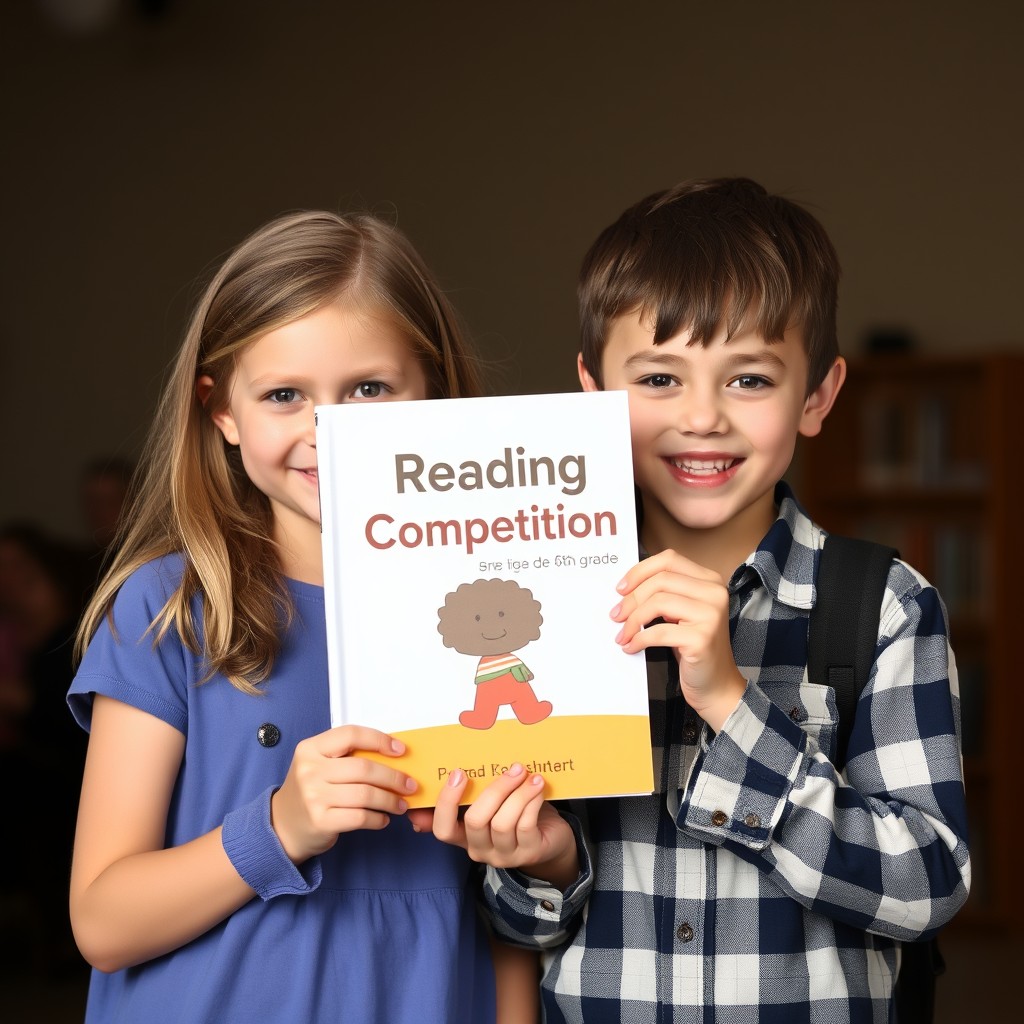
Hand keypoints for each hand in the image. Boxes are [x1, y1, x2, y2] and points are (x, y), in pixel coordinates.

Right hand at [271, 725, 416, 863]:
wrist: (281, 826)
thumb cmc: (311, 790)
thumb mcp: (319, 764)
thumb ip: (347, 756)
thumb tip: (394, 755)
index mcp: (311, 748)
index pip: (351, 734)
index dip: (379, 740)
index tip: (401, 750)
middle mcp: (310, 769)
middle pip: (364, 768)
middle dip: (394, 777)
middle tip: (410, 785)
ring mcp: (314, 796)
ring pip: (366, 794)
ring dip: (390, 800)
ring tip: (400, 804)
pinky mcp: (320, 821)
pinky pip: (360, 817)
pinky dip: (378, 818)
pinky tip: (383, 819)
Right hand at [407, 763, 578, 888]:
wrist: (551, 837)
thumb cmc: (517, 813)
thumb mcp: (495, 803)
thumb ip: (480, 790)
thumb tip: (473, 757)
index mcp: (464, 835)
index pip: (443, 828)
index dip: (446, 802)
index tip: (457, 772)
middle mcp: (480, 849)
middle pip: (475, 821)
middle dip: (495, 790)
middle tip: (513, 768)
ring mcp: (504, 855)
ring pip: (502, 823)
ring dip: (518, 794)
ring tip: (531, 776)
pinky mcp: (529, 853)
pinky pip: (525, 825)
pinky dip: (531, 802)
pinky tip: (538, 788)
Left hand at [612, 549, 746, 731]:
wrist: (715, 685)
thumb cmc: (692, 647)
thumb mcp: (680, 612)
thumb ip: (663, 593)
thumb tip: (624, 587)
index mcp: (710, 580)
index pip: (669, 560)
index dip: (640, 571)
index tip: (620, 589)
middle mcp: (715, 593)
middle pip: (660, 580)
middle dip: (631, 598)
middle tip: (616, 616)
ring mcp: (711, 615)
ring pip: (658, 602)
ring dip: (632, 620)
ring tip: (622, 634)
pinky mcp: (702, 638)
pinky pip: (658, 632)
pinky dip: (639, 639)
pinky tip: (631, 647)